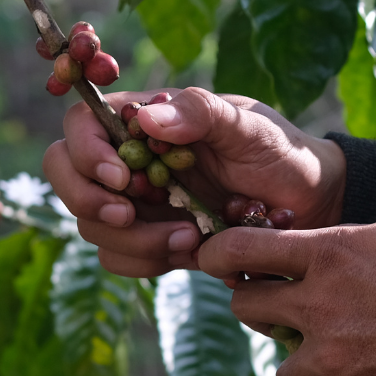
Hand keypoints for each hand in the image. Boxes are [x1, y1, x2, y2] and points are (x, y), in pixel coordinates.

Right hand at [42, 87, 346, 277]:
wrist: (310, 203)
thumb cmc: (279, 150)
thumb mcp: (248, 124)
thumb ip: (200, 113)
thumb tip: (147, 120)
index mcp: (142, 121)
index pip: (79, 126)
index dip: (85, 154)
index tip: (123, 179)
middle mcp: (128, 159)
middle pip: (65, 177)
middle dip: (90, 203)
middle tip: (129, 218)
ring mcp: (136, 203)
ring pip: (92, 227)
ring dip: (133, 241)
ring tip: (190, 238)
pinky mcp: (151, 240)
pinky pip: (119, 259)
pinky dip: (146, 262)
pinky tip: (192, 252)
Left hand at [197, 218, 375, 375]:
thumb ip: (346, 243)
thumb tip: (317, 249)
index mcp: (329, 254)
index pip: (241, 250)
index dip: (217, 254)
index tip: (215, 260)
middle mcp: (319, 306)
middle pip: (246, 309)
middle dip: (259, 309)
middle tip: (285, 312)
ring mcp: (333, 359)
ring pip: (281, 371)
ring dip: (303, 365)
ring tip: (342, 357)